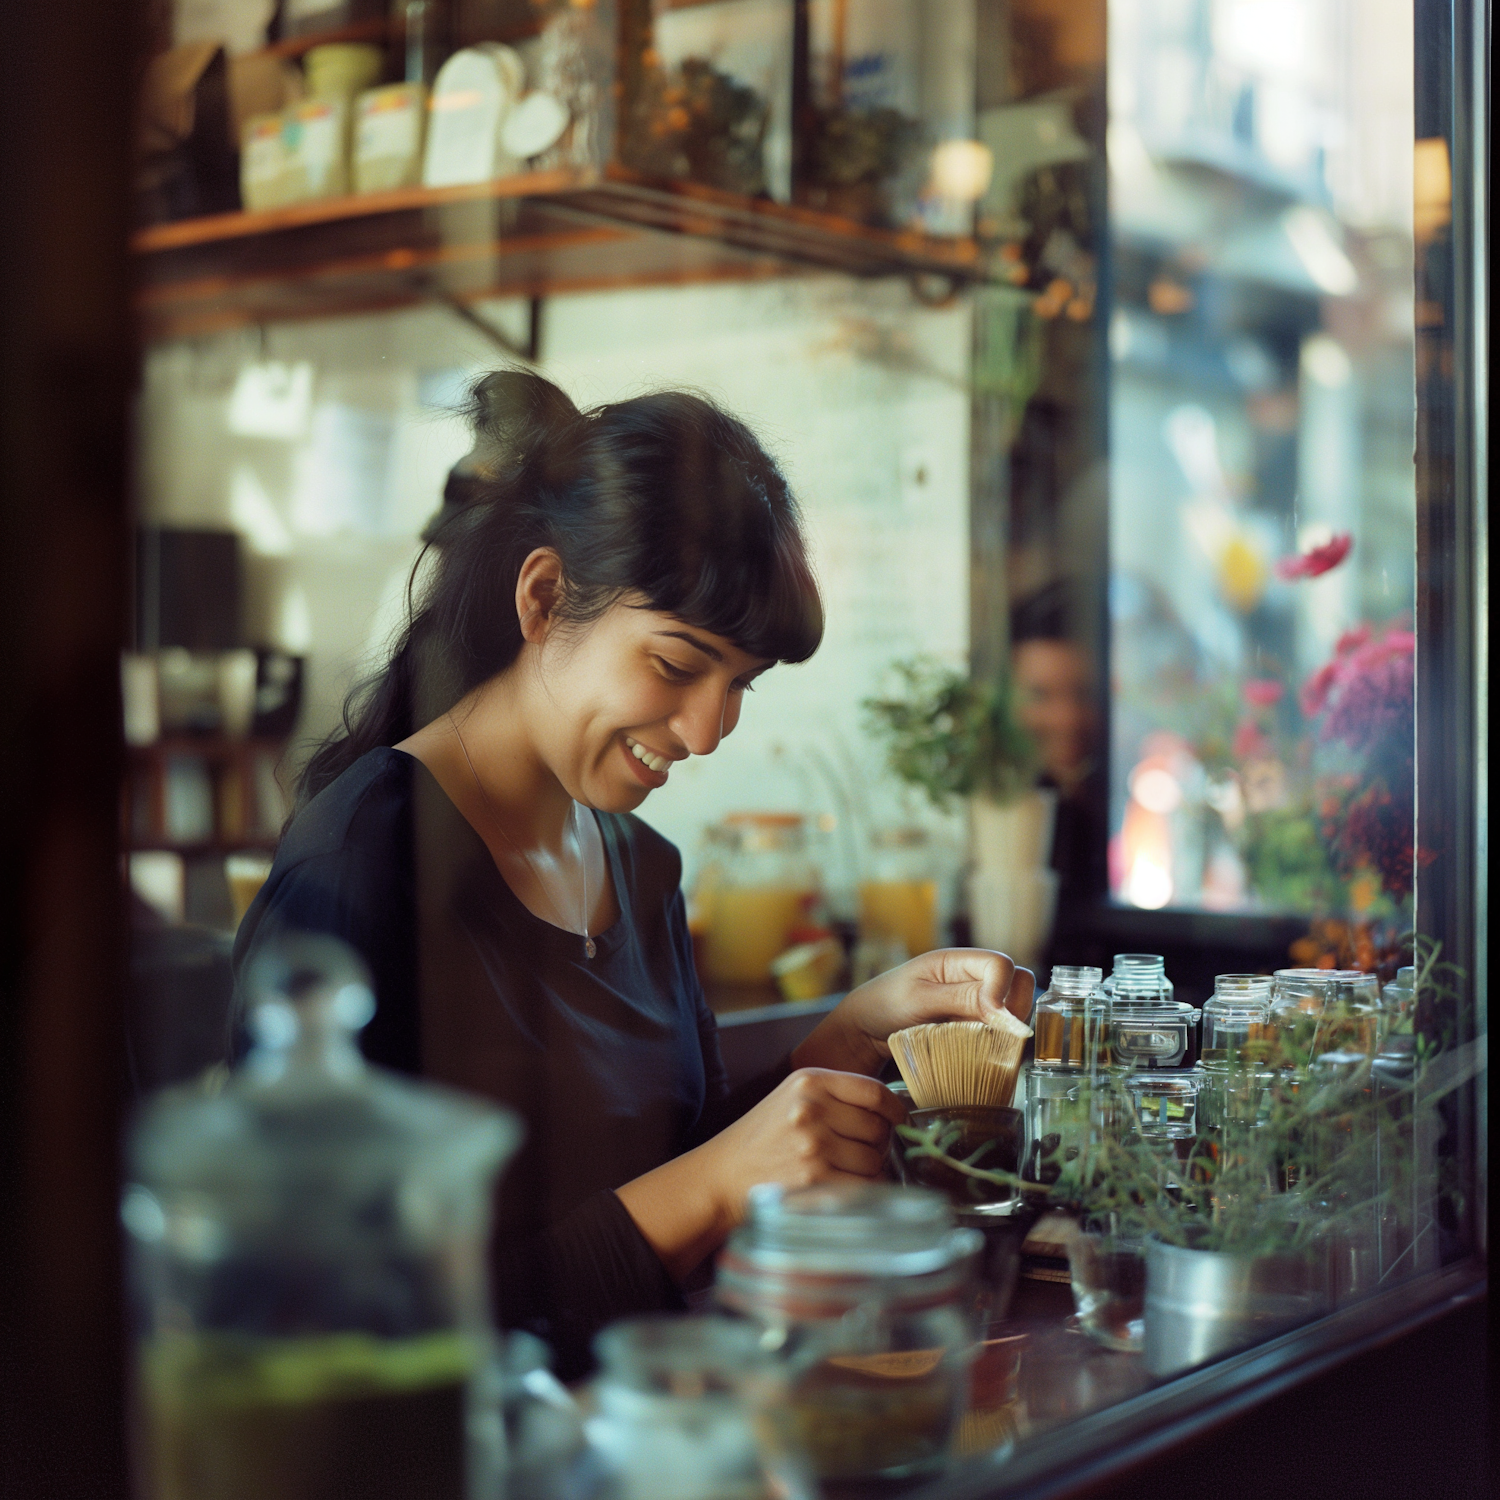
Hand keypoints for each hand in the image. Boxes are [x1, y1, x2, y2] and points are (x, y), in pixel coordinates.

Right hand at [616, 1067, 906, 1276]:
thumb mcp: (793, 1097)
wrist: (723, 1175)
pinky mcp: (815, 1182)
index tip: (898, 1120)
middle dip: (880, 1143)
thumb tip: (893, 1112)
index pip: (875, 1091)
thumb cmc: (763, 1137)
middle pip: (879, 1128)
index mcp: (810, 1081)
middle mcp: (812, 1109)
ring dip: (871, 1169)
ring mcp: (814, 1147)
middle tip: (863, 1151)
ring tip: (846, 1170)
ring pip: (875, 1159)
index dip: (895, 1110)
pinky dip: (863, 1191)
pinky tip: (845, 1187)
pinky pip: (864, 1187)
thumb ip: (836, 1095)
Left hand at [791, 949, 1035, 1076]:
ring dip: (1007, 1028)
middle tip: (992, 1033)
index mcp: (957, 961)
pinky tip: (980, 1053)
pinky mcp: (974, 1025)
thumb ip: (959, 998)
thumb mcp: (918, 999)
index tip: (991, 1017)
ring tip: (982, 1043)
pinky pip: (1001, 1030)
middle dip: (1014, 1009)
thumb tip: (1001, 1008)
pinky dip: (999, 1042)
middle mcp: (972, 978)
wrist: (865, 1029)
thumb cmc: (884, 1005)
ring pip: (1015, 1009)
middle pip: (1019, 984)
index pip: (1001, 965)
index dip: (1003, 990)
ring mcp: (976, 1002)